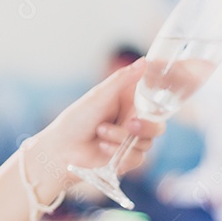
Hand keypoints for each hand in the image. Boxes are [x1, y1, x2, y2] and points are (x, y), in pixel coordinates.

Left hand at [31, 58, 164, 190]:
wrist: (62, 149)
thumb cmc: (77, 119)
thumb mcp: (100, 95)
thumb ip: (123, 79)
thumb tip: (145, 61)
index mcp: (130, 103)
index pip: (155, 103)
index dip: (159, 105)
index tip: (153, 106)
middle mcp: (133, 121)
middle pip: (157, 126)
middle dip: (144, 127)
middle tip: (129, 124)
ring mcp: (131, 141)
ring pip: (146, 143)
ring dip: (120, 138)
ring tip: (99, 133)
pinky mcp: (128, 159)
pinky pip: (137, 158)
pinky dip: (119, 153)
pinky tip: (102, 147)